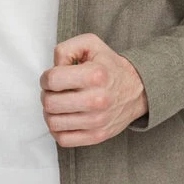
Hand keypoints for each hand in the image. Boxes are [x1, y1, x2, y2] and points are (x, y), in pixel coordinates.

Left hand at [39, 32, 147, 146]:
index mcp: (95, 75)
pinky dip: (57, 129)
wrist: (137, 90)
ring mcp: (97, 121)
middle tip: (54, 91)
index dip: (45, 78)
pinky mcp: (97, 136)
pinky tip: (64, 118)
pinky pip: (63, 139)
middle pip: (50, 103)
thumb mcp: (90, 44)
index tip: (51, 78)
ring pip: (53, 123)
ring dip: (50, 112)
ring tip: (59, 104)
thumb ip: (66, 49)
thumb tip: (53, 68)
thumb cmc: (109, 66)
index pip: (52, 80)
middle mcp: (97, 100)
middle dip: (46, 95)